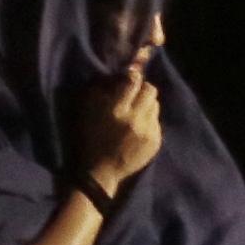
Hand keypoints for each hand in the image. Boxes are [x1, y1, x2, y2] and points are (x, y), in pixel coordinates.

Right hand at [65, 64, 164, 193]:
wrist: (101, 170)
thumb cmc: (90, 138)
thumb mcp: (88, 112)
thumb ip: (102, 90)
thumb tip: (121, 74)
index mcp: (115, 110)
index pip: (133, 81)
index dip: (133, 76)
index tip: (130, 77)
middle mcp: (134, 119)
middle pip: (150, 90)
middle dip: (142, 89)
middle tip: (135, 94)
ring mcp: (147, 131)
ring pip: (155, 104)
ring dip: (146, 104)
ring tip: (135, 112)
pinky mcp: (155, 141)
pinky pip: (156, 121)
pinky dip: (148, 121)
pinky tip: (137, 128)